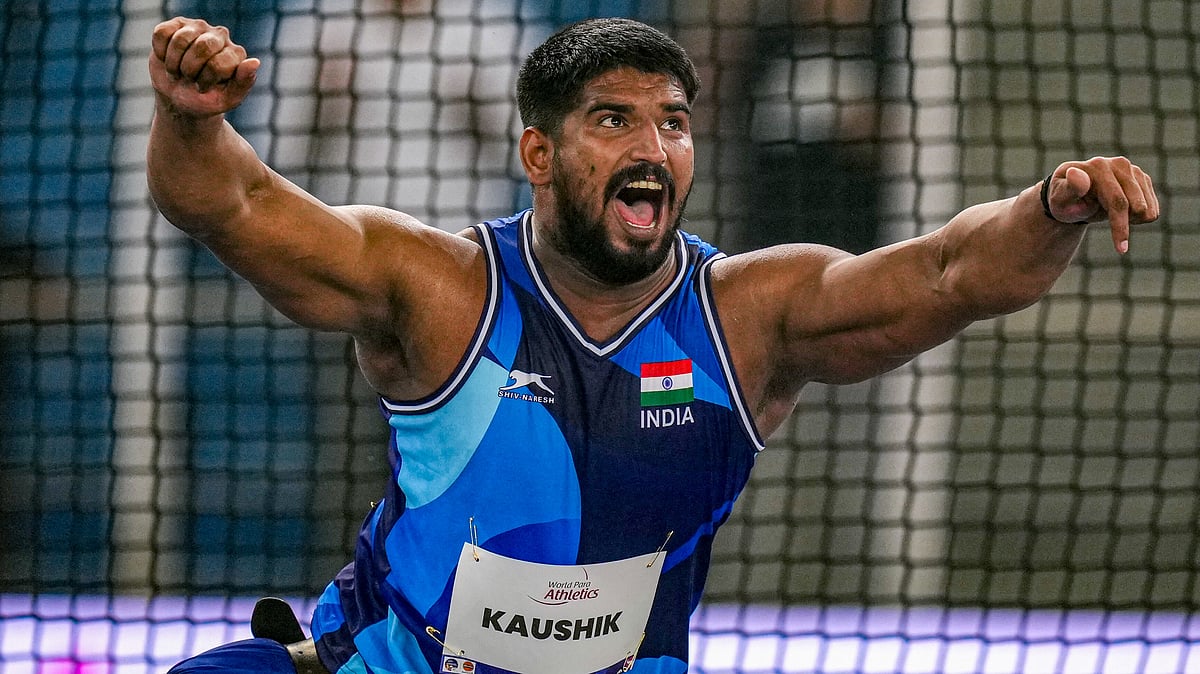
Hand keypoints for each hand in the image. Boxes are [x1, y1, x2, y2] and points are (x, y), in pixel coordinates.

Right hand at [149, 17, 259, 117]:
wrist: (181, 99)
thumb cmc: (208, 99)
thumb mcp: (228, 99)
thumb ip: (243, 82)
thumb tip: (255, 62)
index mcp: (236, 53)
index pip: (217, 63)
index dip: (205, 81)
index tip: (204, 89)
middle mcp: (220, 35)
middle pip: (202, 47)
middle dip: (190, 69)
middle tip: (189, 78)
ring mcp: (198, 27)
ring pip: (180, 40)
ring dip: (173, 63)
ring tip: (179, 71)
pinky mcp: (176, 25)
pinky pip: (162, 34)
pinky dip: (161, 52)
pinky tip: (168, 59)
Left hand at [1044, 156, 1158, 253]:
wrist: (1073, 195)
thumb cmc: (1064, 200)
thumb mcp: (1060, 199)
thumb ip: (1069, 188)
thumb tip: (1074, 173)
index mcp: (1098, 168)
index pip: (1117, 202)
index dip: (1120, 227)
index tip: (1122, 250)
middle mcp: (1119, 164)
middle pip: (1136, 206)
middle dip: (1125, 225)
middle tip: (1103, 223)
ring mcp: (1133, 170)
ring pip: (1148, 208)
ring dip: (1132, 220)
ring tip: (1109, 214)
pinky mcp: (1142, 178)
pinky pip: (1153, 208)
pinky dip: (1138, 217)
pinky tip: (1121, 212)